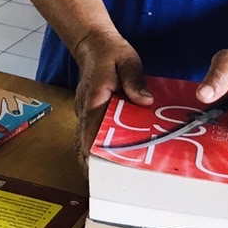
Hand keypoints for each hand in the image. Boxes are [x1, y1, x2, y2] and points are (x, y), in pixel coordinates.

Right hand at [72, 28, 151, 169]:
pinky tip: (104, 160)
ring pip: (82, 141)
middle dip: (91, 163)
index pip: (89, 131)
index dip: (93, 153)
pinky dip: (91, 148)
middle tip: (106, 185)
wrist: (93, 43)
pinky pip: (87, 134)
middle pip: (82, 142)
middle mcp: (84, 108)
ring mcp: (83, 111)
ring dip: (90, 158)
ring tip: (105, 180)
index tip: (99, 171)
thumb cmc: (111, 52)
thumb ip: (135, 81)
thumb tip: (144, 101)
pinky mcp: (87, 112)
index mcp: (94, 99)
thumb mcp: (127, 61)